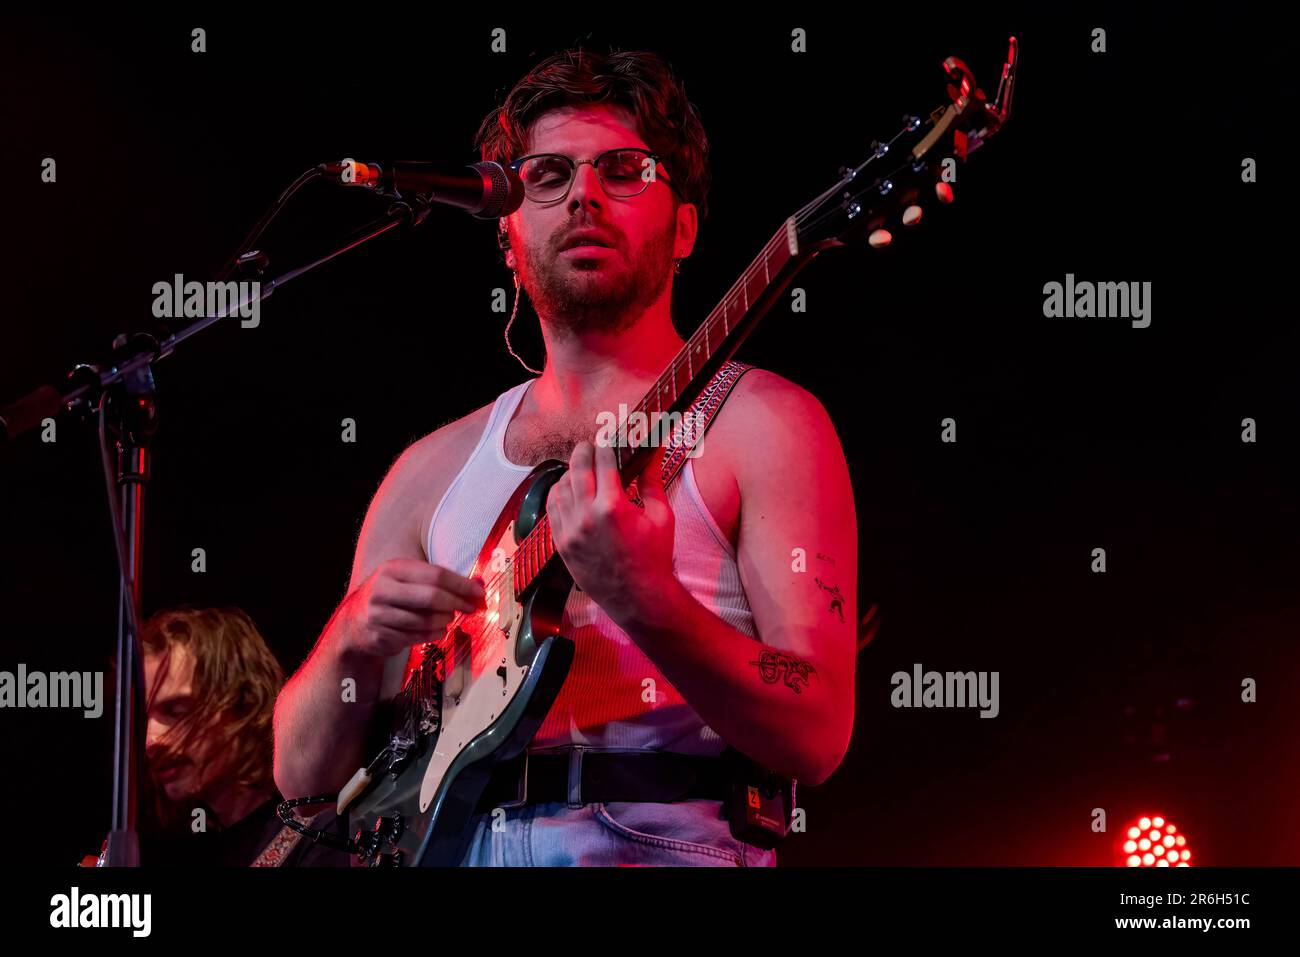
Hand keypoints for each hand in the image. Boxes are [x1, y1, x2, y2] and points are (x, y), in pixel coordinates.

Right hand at [340, 558, 484, 657]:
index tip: (479, 592)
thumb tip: (477, 584)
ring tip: (450, 618)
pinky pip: (418, 636)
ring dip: (446, 620)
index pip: (435, 574)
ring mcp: (379, 614)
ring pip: (426, 620)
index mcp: (392, 569)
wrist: (353, 622)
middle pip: (432, 596)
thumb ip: (439, 580)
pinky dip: (435, 634)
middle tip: (471, 608)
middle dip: (457, 603)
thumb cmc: (391, 596)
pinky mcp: (381, 635)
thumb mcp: (407, 579)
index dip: (461, 584)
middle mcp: (383, 589)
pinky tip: (439, 630)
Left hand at [545, 440, 675, 627]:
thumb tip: (652, 454)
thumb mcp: (661, 517)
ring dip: (570, 473)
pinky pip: (552, 510)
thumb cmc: (654, 558)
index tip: (608, 439)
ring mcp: (570, 532)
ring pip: (560, 487)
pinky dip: (558, 494)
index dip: (605, 445)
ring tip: (580, 469)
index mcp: (612, 507)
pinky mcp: (561, 545)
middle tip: (590, 446)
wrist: (639, 598)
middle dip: (583, 451)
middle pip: (577, 468)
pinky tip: (568, 490)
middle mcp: (586, 517)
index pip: (603, 461)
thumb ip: (652, 482)